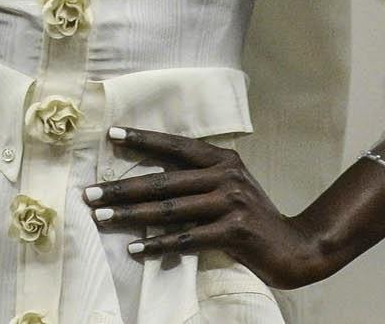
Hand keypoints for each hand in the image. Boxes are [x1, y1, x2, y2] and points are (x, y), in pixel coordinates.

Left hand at [85, 127, 333, 289]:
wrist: (294, 247)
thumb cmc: (252, 217)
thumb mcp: (229, 187)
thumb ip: (198, 178)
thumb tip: (150, 177)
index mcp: (223, 159)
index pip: (176, 146)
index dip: (143, 140)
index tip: (111, 135)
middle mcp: (226, 175)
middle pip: (164, 180)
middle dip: (122, 187)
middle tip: (90, 193)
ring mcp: (231, 202)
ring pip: (170, 208)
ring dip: (131, 215)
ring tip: (101, 218)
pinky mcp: (234, 231)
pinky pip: (187, 238)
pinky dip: (159, 244)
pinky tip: (136, 248)